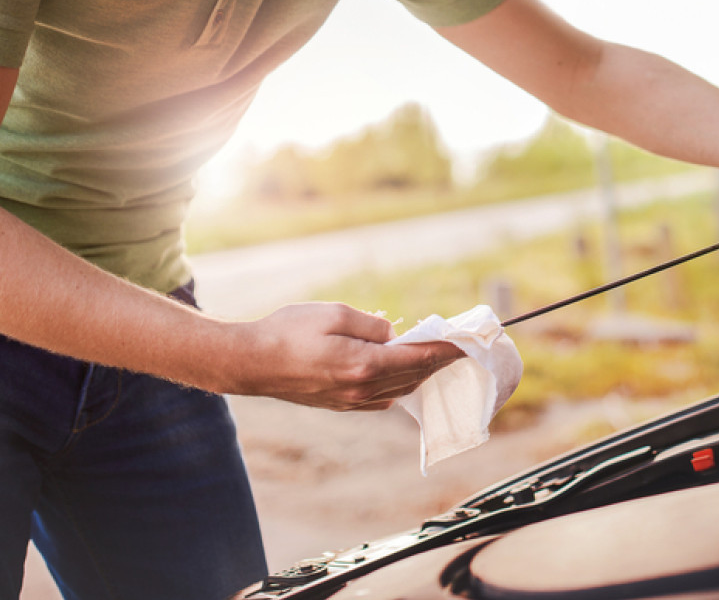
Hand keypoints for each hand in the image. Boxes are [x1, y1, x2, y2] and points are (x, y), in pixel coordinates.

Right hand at [225, 302, 463, 410]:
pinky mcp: (341, 404)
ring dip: (420, 373)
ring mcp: (351, 401)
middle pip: (414, 375)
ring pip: (400, 390)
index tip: (467, 342)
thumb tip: (394, 334)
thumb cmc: (288, 331)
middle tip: (459, 346)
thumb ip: (372, 324)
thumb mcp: (334, 313)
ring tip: (436, 357)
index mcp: (364, 365)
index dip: (446, 349)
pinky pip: (383, 399)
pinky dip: (400, 385)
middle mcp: (362, 389)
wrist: (251, 363)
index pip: (419, 357)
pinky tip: (402, 372)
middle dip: (439, 360)